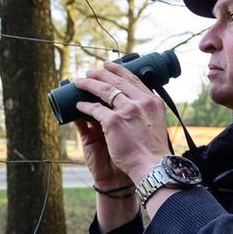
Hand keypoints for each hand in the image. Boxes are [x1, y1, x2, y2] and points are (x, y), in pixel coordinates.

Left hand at [74, 61, 169, 182]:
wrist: (151, 167)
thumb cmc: (152, 151)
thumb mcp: (154, 124)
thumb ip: (144, 112)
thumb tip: (130, 104)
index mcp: (153, 102)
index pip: (134, 80)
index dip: (120, 71)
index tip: (110, 66)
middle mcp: (141, 102)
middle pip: (118, 81)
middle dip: (101, 73)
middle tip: (91, 71)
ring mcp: (128, 110)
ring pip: (104, 90)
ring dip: (89, 84)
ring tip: (80, 82)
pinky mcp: (114, 121)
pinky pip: (95, 109)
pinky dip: (84, 106)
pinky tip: (78, 105)